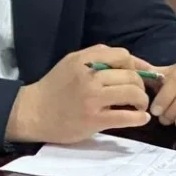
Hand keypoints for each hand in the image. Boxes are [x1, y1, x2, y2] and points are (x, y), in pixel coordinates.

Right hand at [6, 45, 150, 143]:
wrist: (33, 113)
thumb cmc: (54, 88)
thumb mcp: (70, 64)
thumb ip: (95, 58)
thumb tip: (131, 61)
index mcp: (82, 60)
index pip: (122, 55)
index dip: (135, 65)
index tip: (134, 76)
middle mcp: (87, 77)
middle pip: (131, 75)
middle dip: (141, 86)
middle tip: (137, 95)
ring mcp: (91, 98)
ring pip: (132, 93)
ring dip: (142, 101)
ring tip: (138, 106)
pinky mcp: (94, 119)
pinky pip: (126, 116)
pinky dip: (139, 117)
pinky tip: (140, 118)